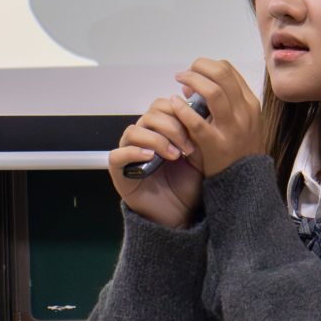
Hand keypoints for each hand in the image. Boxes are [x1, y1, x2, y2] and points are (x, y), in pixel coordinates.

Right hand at [108, 94, 207, 228]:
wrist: (181, 215)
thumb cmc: (189, 185)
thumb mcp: (201, 156)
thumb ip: (199, 133)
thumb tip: (203, 108)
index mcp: (161, 130)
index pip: (163, 105)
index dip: (179, 112)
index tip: (197, 130)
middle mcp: (144, 138)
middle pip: (150, 114)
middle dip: (172, 127)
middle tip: (188, 147)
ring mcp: (130, 153)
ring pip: (134, 131)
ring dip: (157, 140)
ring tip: (174, 156)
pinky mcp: (119, 171)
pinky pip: (117, 155)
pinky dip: (133, 152)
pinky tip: (151, 157)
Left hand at [172, 58, 264, 177]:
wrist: (245, 182)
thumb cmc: (237, 148)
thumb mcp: (237, 121)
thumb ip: (219, 102)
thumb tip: (190, 86)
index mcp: (249, 103)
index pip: (229, 70)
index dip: (208, 66)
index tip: (195, 72)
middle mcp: (244, 112)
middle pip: (222, 75)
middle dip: (199, 67)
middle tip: (184, 73)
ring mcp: (232, 128)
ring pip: (213, 92)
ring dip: (192, 81)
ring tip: (178, 81)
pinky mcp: (217, 145)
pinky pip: (197, 123)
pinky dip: (183, 110)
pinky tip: (174, 104)